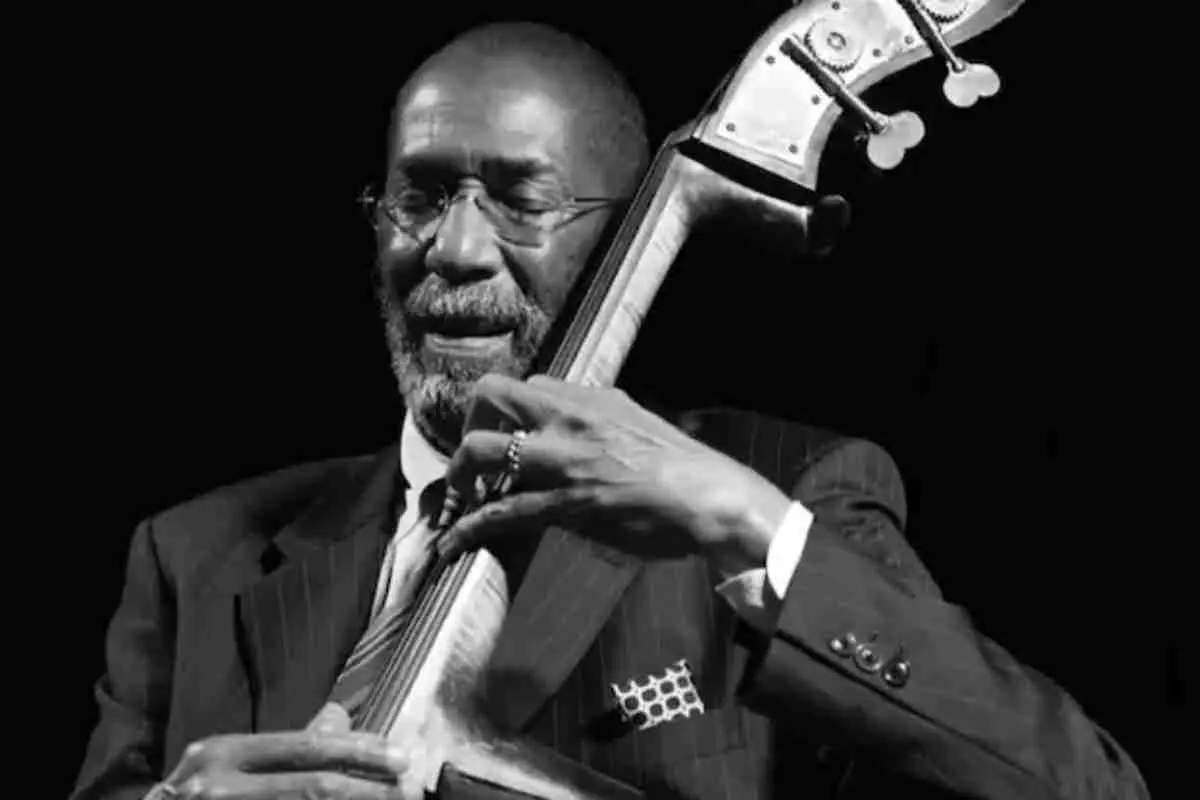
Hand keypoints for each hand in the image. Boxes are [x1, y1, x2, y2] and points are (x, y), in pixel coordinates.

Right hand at [160, 704, 422, 798]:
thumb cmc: (194, 798)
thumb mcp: (225, 763)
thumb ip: (281, 746)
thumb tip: (338, 717)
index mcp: (222, 754)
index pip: (306, 748)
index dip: (359, 752)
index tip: (400, 757)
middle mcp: (218, 787)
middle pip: (313, 786)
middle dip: (369, 788)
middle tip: (408, 787)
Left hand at [438, 374, 791, 575]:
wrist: (712, 500)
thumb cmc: (686, 470)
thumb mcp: (639, 425)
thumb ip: (604, 420)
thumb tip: (586, 425)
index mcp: (590, 399)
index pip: (528, 384)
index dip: (504, 412)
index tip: (498, 436)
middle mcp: (569, 418)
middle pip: (491, 395)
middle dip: (468, 424)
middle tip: (470, 460)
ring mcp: (563, 461)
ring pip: (481, 451)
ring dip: (457, 477)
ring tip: (454, 502)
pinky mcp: (564, 504)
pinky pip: (500, 512)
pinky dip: (468, 527)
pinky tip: (453, 543)